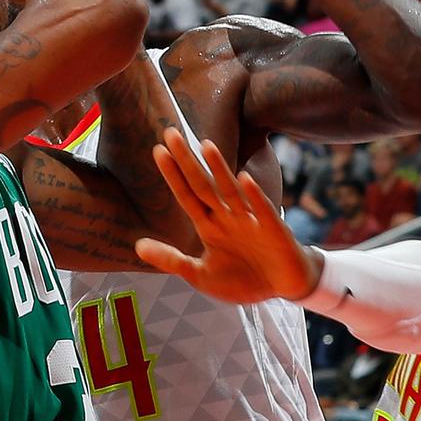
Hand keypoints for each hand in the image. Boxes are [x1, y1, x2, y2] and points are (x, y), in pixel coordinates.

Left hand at [135, 128, 320, 302]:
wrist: (284, 287)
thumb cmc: (243, 280)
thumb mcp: (201, 275)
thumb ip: (172, 260)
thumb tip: (137, 246)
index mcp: (210, 226)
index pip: (187, 196)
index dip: (173, 175)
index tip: (157, 150)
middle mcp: (227, 217)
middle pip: (203, 185)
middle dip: (187, 161)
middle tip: (171, 133)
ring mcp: (250, 220)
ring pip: (230, 190)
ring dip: (218, 169)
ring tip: (205, 145)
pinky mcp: (272, 229)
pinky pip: (261, 209)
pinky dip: (253, 195)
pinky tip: (244, 179)